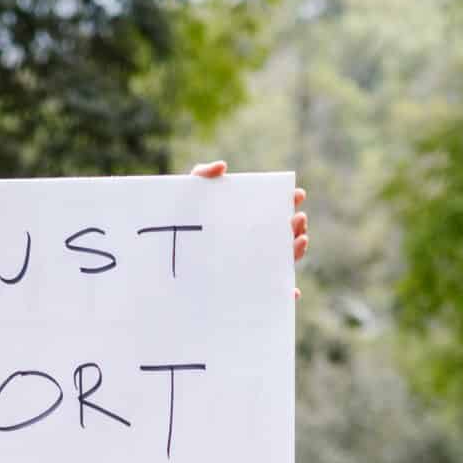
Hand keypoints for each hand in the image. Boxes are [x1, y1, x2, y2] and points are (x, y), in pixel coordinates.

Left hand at [188, 159, 308, 289]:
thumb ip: (202, 175)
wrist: (162, 258)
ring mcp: (250, 266)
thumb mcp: (187, 198)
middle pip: (284, 235)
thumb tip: (223, 166)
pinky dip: (285, 295)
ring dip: (297, 252)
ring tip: (300, 239)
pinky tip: (291, 291)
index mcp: (247, 222)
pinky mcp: (243, 290)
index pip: (275, 211)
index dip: (290, 201)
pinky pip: (270, 295)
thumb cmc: (177, 226)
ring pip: (283, 261)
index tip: (297, 194)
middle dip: (297, 226)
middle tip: (297, 218)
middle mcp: (253, 244)